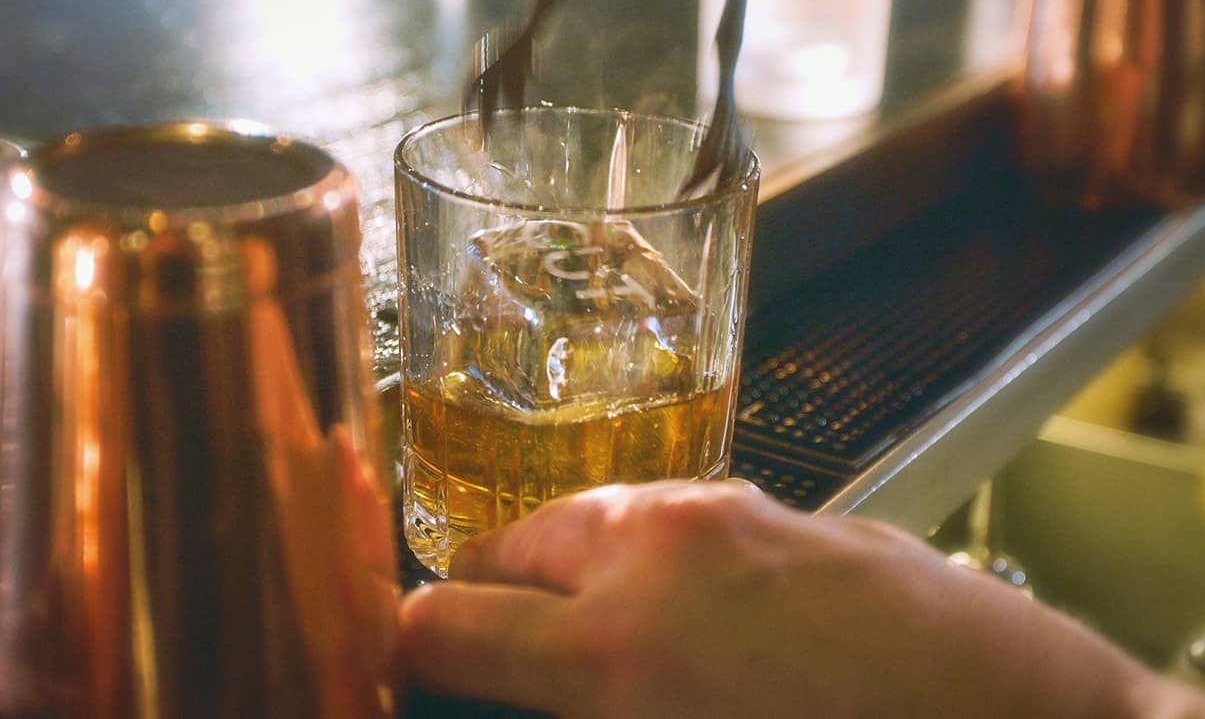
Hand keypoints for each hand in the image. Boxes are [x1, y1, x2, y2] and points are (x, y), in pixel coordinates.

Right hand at [399, 480, 1204, 718]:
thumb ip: (569, 710)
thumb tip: (517, 693)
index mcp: (619, 650)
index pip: (443, 623)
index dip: (407, 657)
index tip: (409, 677)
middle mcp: (661, 550)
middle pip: (503, 547)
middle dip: (485, 609)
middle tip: (499, 671)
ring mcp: (735, 512)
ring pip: (591, 519)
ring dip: (568, 578)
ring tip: (598, 645)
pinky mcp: (796, 505)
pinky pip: (678, 519)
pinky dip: (651, 561)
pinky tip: (698, 622)